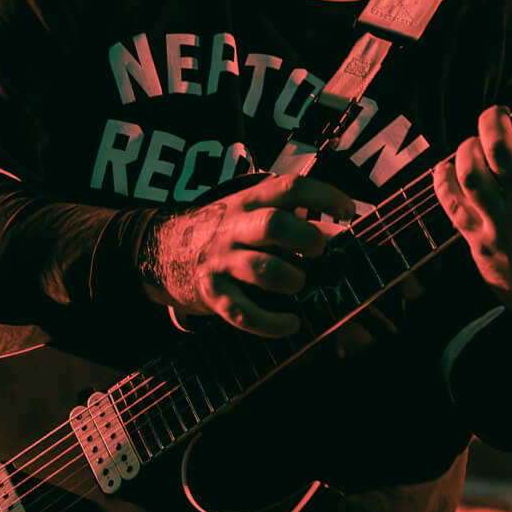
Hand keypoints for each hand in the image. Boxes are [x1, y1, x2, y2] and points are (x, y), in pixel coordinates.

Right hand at [142, 173, 354, 336]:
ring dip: (290, 279)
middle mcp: (234, 227)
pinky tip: (292, 323)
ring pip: (260, 269)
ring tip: (298, 283)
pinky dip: (272, 323)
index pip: (290, 188)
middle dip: (306, 238)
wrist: (164, 248)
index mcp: (249, 201)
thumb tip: (343, 232)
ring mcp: (221, 261)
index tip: (348, 212)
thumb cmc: (226, 231)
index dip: (324, 196)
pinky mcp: (211, 293)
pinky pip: (242, 313)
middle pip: (274, 224)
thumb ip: (290, 215)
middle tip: (319, 250)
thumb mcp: (251, 210)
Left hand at [432, 87, 511, 319]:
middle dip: (495, 120)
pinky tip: (448, 166)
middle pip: (502, 150)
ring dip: (468, 147)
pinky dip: (443, 179)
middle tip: (498, 112)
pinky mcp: (477, 242)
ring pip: (470, 173)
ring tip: (476, 141)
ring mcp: (500, 227)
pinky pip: (450, 204)